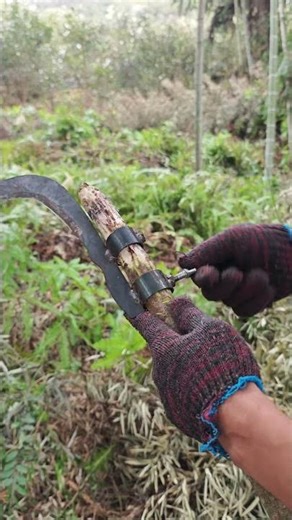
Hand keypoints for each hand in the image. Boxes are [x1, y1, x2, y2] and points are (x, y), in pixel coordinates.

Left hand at [131, 297, 261, 454]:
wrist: (235, 417)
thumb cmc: (224, 365)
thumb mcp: (211, 329)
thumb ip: (189, 315)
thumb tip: (174, 303)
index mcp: (164, 348)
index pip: (146, 324)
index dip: (143, 313)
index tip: (136, 309)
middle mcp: (159, 372)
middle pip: (166, 350)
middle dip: (179, 344)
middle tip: (206, 343)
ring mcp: (167, 396)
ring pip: (176, 372)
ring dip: (190, 367)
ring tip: (218, 370)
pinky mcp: (178, 415)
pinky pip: (185, 393)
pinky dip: (196, 388)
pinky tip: (216, 389)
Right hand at [179, 224, 291, 316]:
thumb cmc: (262, 241)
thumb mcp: (232, 239)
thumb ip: (207, 250)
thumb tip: (180, 261)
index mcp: (213, 262)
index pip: (196, 277)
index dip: (203, 279)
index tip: (212, 274)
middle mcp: (221, 279)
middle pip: (210, 294)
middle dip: (228, 284)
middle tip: (240, 272)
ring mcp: (236, 294)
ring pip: (229, 303)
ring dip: (249, 288)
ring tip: (262, 274)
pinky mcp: (250, 305)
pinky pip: (244, 311)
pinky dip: (258, 299)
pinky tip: (268, 287)